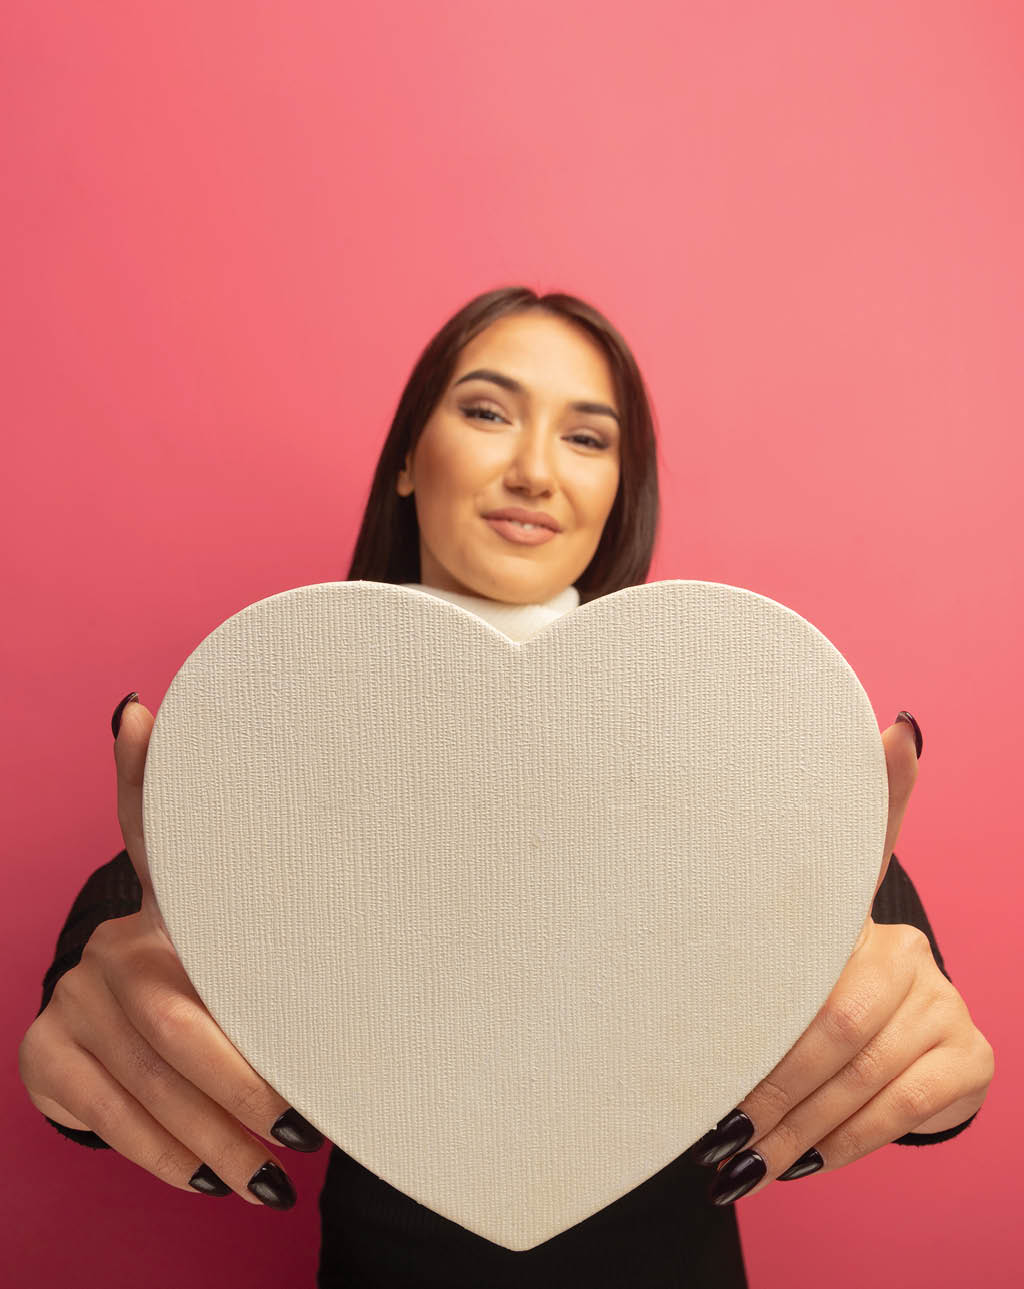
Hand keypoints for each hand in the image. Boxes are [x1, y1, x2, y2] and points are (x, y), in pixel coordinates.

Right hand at [18, 696, 325, 1208]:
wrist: (111, 1033)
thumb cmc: (215, 983)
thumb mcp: (252, 944)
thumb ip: (306, 911)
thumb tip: (403, 876)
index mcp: (178, 905)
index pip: (154, 826)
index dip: (141, 770)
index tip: (142, 718)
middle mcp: (119, 940)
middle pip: (177, 1015)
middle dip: (246, 1078)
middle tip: (306, 1123)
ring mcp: (74, 995)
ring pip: (148, 1078)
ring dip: (218, 1137)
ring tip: (277, 1178)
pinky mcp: (47, 1051)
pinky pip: (108, 1115)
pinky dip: (165, 1155)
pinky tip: (210, 1179)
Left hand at [685, 714, 993, 1205]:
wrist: (893, 1063)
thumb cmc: (800, 1016)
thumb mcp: (762, 989)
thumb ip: (721, 963)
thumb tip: (645, 912)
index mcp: (842, 918)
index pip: (871, 841)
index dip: (890, 784)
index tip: (895, 732)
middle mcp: (901, 942)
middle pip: (832, 1013)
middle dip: (769, 1081)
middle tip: (719, 1126)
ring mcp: (942, 995)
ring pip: (860, 1068)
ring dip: (795, 1125)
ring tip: (742, 1160)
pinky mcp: (969, 1052)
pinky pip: (901, 1105)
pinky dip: (846, 1142)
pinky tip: (809, 1162)